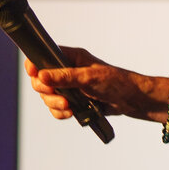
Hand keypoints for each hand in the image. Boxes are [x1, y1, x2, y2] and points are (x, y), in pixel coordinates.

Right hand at [26, 47, 155, 120]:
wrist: (133, 100)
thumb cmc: (117, 82)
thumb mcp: (89, 78)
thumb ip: (64, 77)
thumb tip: (41, 75)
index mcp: (72, 58)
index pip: (44, 56)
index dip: (35, 65)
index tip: (35, 75)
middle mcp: (68, 71)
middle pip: (41, 81)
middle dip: (47, 91)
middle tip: (59, 96)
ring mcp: (70, 87)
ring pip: (48, 96)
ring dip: (55, 104)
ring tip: (69, 106)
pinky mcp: (74, 101)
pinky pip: (57, 108)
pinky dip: (61, 112)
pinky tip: (72, 113)